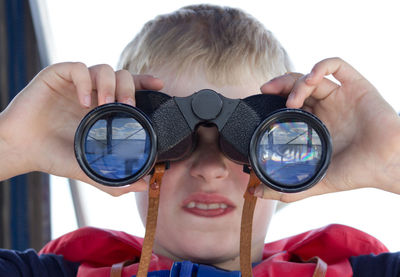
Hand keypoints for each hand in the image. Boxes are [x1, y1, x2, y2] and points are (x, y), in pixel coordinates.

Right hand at [0, 62, 162, 195]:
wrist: (21, 150)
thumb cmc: (54, 155)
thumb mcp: (88, 167)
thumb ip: (114, 177)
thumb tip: (144, 185)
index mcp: (103, 109)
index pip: (130, 88)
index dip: (145, 83)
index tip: (160, 85)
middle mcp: (92, 93)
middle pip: (121, 75)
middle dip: (129, 86)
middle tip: (128, 104)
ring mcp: (75, 84)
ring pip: (103, 68)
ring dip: (109, 84)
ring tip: (105, 104)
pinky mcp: (56, 77)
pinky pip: (77, 68)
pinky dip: (85, 81)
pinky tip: (84, 101)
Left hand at [256, 57, 399, 201]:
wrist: (386, 167)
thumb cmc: (356, 173)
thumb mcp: (314, 181)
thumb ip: (286, 190)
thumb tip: (256, 193)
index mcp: (317, 123)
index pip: (290, 102)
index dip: (275, 97)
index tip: (262, 99)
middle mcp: (327, 107)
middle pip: (298, 85)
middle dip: (280, 84)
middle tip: (267, 90)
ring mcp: (342, 96)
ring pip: (313, 76)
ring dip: (297, 82)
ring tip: (292, 100)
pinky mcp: (357, 86)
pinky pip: (338, 65)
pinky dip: (321, 66)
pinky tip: (312, 78)